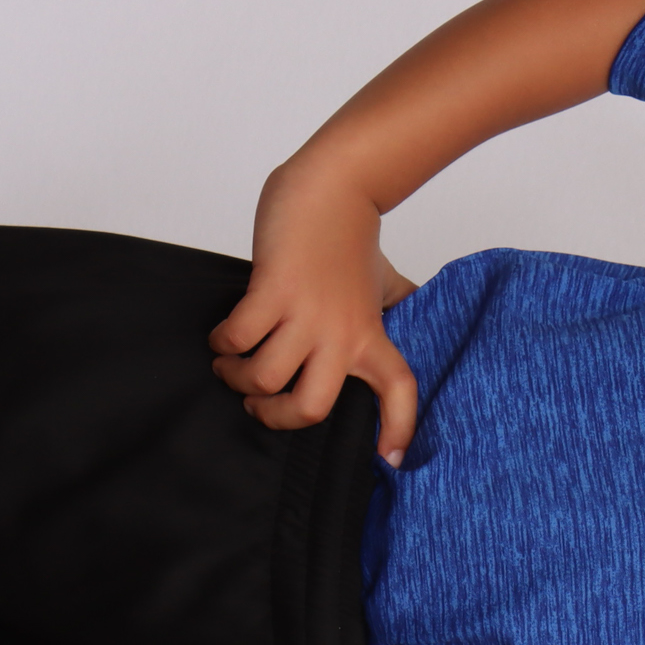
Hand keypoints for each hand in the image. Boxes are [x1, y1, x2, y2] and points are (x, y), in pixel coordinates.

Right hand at [211, 165, 420, 461]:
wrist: (334, 185)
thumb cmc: (351, 236)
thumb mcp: (383, 281)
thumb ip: (394, 306)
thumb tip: (422, 317)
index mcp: (369, 335)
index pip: (399, 389)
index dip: (399, 428)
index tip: (390, 459)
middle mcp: (341, 332)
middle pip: (310, 407)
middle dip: (274, 417)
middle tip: (257, 403)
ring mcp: (307, 312)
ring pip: (264, 377)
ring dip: (236, 377)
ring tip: (230, 363)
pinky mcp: (273, 288)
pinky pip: (237, 337)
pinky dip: (222, 343)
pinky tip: (222, 335)